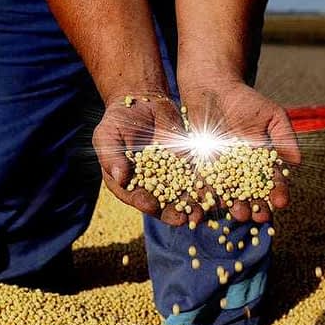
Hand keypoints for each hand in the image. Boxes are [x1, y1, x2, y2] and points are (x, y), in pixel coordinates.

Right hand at [93, 93, 194, 224]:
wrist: (144, 103)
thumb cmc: (118, 120)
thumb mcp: (108, 135)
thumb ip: (112, 156)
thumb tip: (119, 177)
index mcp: (127, 184)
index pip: (135, 197)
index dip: (142, 202)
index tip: (149, 204)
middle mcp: (150, 186)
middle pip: (162, 204)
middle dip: (172, 213)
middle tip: (182, 220)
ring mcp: (170, 177)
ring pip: (184, 196)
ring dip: (193, 207)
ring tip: (202, 214)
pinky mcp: (188, 166)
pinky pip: (199, 179)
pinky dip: (207, 187)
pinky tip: (217, 194)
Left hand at [180, 79, 300, 222]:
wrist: (213, 90)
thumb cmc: (247, 101)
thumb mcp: (272, 115)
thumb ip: (284, 137)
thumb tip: (297, 162)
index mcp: (262, 163)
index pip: (272, 181)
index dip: (277, 192)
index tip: (281, 202)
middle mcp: (242, 172)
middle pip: (250, 194)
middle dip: (256, 206)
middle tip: (260, 216)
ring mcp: (221, 171)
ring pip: (228, 193)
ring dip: (233, 205)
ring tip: (238, 213)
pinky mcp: (200, 168)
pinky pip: (204, 183)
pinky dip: (206, 195)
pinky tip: (210, 204)